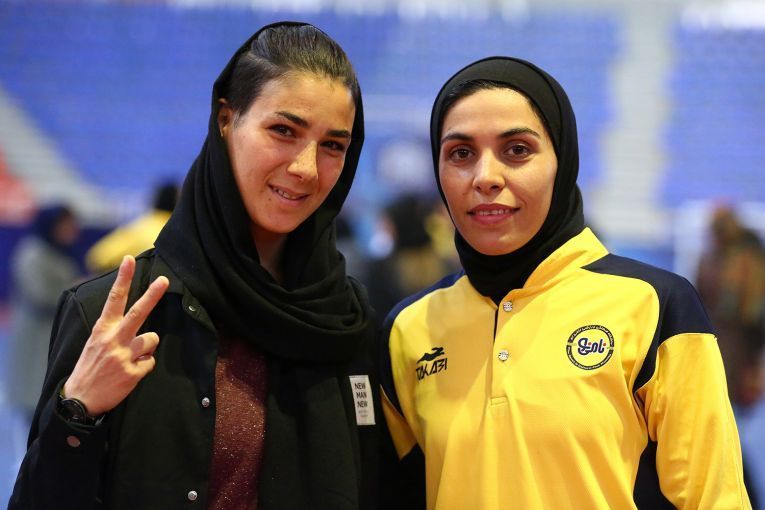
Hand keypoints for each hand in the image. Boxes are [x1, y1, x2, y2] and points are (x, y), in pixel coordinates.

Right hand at [63, 255, 169, 415]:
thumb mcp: (95, 342)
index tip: (129, 260)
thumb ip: (114, 328)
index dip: (123, 279)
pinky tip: (129, 373)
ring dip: (146, 348)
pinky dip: (143, 367)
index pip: (114, 299)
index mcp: (102, 329)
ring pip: (151, 339)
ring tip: (130, 358)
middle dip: (152, 295)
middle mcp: (113, 339)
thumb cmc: (91, 367)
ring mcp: (123, 356)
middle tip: (165, 280)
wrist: (80, 400)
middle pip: (138, 312)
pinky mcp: (132, 373)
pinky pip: (150, 362)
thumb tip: (136, 317)